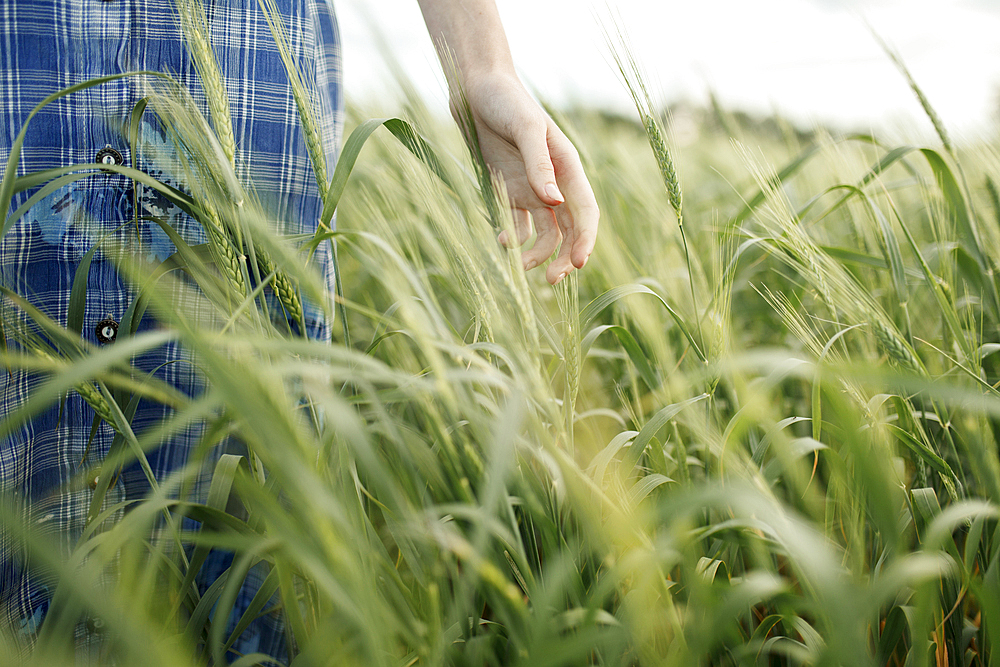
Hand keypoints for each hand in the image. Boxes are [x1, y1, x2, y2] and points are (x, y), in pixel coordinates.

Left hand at [461, 72, 598, 284]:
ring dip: (538, 254)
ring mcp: (534, 189)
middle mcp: (556, 183)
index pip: (586, 213)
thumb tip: (555, 202)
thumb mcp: (524, 127)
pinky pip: (520, 225)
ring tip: (519, 268)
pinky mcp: (512, 192)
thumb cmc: (505, 101)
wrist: (476, 90)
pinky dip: (514, 239)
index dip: (586, 241)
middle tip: (550, 282)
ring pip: (547, 234)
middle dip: (564, 258)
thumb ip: (540, 165)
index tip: (578, 264)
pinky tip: (502, 241)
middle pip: (570, 231)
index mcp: (568, 167)